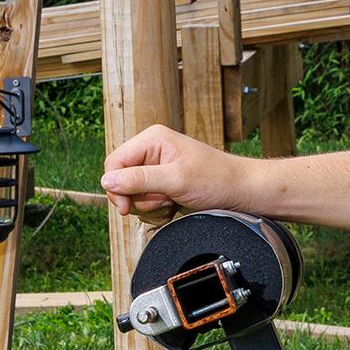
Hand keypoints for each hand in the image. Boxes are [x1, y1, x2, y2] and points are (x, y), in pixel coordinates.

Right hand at [101, 125, 249, 219]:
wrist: (241, 192)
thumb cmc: (216, 180)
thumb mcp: (176, 180)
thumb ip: (139, 180)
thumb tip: (107, 181)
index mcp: (152, 139)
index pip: (114, 163)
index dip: (116, 188)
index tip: (126, 208)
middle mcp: (151, 151)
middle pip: (122, 182)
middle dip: (140, 199)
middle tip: (164, 200)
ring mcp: (157, 170)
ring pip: (133, 196)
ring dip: (151, 207)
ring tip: (173, 202)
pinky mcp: (163, 186)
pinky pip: (146, 203)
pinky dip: (158, 211)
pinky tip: (175, 207)